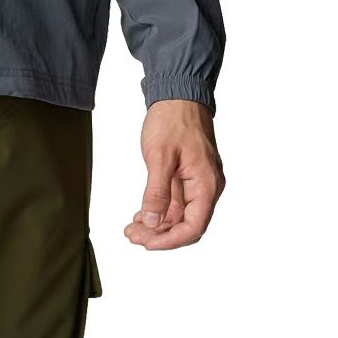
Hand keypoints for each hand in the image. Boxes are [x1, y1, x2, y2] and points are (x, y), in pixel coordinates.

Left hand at [125, 100, 224, 249]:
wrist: (178, 95)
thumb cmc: (173, 120)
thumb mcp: (160, 157)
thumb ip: (156, 192)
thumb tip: (152, 221)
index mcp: (206, 183)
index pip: (194, 227)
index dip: (170, 241)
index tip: (146, 242)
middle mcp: (206, 187)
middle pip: (186, 227)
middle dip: (158, 236)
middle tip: (132, 235)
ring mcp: (197, 184)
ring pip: (178, 219)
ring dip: (155, 227)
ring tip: (131, 228)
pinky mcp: (187, 180)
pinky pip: (175, 206)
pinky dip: (157, 214)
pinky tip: (140, 216)